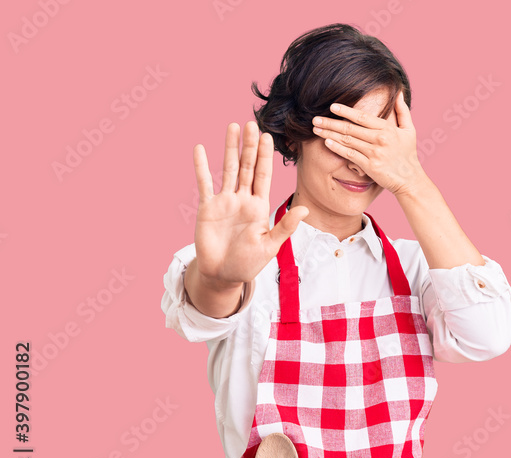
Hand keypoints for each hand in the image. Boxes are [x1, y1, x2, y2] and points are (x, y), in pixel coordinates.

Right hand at [191, 121, 308, 288]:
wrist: (223, 275)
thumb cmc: (248, 263)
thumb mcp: (270, 245)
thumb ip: (285, 226)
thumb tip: (304, 209)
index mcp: (260, 206)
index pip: (263, 175)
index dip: (265, 156)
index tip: (267, 137)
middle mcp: (243, 199)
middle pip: (247, 166)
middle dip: (249, 145)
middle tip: (251, 123)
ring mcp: (225, 201)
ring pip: (228, 169)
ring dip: (230, 148)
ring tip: (233, 127)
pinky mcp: (208, 207)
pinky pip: (204, 183)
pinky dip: (201, 166)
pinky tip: (200, 149)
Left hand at [311, 91, 428, 195]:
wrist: (410, 180)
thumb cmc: (408, 154)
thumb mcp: (409, 130)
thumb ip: (402, 111)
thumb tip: (399, 93)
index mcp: (387, 129)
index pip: (362, 117)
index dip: (346, 111)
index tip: (332, 107)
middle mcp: (380, 139)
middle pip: (350, 128)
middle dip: (331, 123)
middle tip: (316, 119)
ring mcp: (374, 153)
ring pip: (347, 140)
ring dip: (330, 134)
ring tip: (316, 129)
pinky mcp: (370, 166)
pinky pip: (350, 155)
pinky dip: (337, 148)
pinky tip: (327, 142)